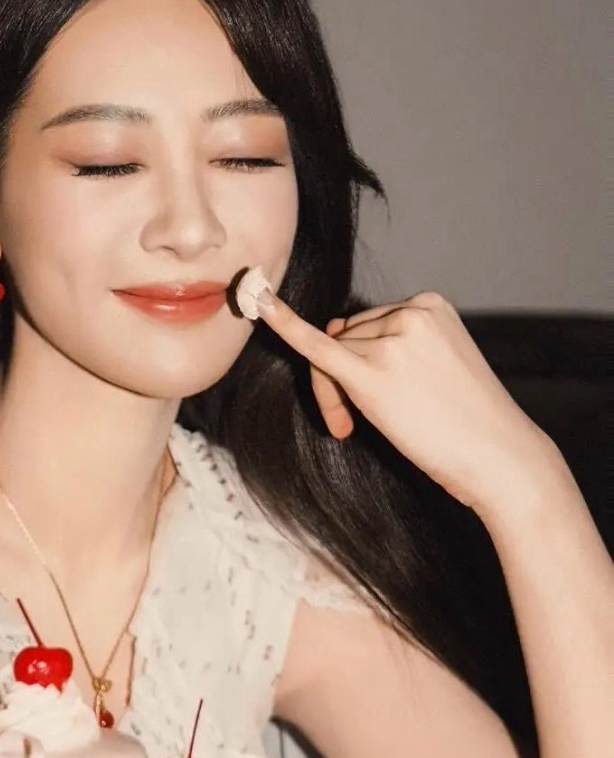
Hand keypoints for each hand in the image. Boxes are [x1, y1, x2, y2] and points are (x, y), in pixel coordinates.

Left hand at [253, 285, 558, 509]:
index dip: (361, 360)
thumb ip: (390, 342)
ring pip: (332, 354)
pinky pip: (315, 345)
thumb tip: (336, 324)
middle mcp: (410, 314)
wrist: (501, 458)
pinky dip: (281, 322)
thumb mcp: (439, 365)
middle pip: (348, 336)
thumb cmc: (470, 420)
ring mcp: (391, 341)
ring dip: (333, 393)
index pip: (371, 323)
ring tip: (357, 427)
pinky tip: (256, 299)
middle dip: (344, 377)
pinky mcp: (372, 373)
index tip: (365, 399)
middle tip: (355, 424)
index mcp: (431, 304)